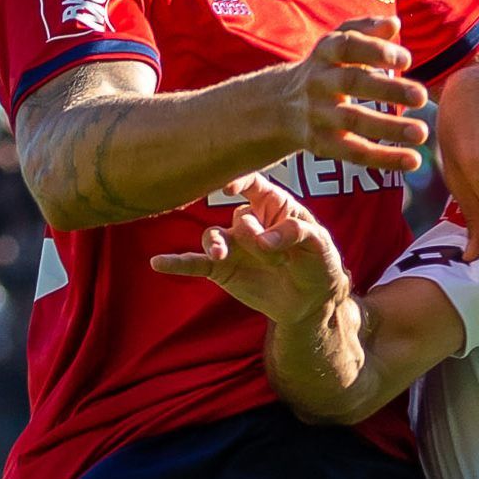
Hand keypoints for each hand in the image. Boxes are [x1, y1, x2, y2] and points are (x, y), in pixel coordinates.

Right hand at [151, 176, 351, 323]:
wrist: (310, 300)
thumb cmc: (318, 261)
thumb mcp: (320, 244)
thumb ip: (297, 233)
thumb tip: (264, 241)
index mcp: (273, 204)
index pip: (252, 182)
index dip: (239, 179)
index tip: (229, 187)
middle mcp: (248, 219)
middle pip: (239, 218)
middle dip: (255, 238)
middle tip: (278, 259)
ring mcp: (232, 244)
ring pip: (213, 236)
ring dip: (217, 245)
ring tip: (221, 255)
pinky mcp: (221, 268)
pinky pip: (195, 263)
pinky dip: (177, 263)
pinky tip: (158, 263)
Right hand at [282, 15, 428, 175]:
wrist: (278, 106)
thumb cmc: (324, 69)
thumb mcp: (336, 44)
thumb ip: (365, 31)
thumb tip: (395, 23)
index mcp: (325, 53)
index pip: (348, 46)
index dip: (376, 51)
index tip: (407, 59)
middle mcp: (319, 82)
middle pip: (352, 83)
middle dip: (388, 89)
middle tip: (421, 96)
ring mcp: (318, 114)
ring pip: (353, 120)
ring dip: (389, 128)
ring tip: (422, 132)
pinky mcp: (321, 144)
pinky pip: (354, 152)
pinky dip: (384, 158)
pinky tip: (412, 160)